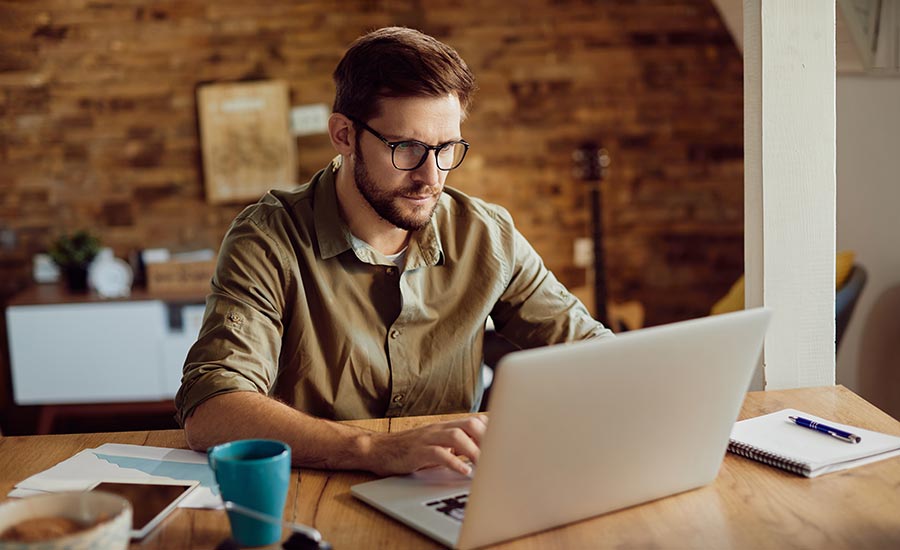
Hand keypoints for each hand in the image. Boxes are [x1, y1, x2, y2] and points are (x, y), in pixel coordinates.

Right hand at [366, 415, 487, 475]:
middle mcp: (439, 429)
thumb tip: (482, 455)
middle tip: (499, 457)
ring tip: (484, 466)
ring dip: (474, 450)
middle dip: (488, 439)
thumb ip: (457, 446)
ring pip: (457, 436)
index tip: (506, 446)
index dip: (493, 431)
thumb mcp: (437, 445)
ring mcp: (428, 438)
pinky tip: (463, 471)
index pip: (476, 421)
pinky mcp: (417, 451)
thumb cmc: (410, 450)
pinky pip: (438, 453)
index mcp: (446, 426)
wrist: (378, 450)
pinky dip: (453, 462)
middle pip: (470, 424)